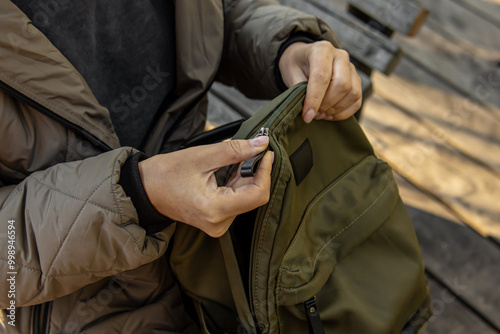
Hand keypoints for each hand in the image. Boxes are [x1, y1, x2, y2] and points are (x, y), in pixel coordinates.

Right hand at [138, 137, 273, 237]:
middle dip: (256, 171)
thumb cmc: (167, 173)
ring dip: (247, 176)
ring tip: (237, 158)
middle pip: (254, 196)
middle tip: (252, 149)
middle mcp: (219, 223)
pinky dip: (238, 183)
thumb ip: (235, 150)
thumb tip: (261, 144)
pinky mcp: (216, 220)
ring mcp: (218, 224)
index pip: (258, 194)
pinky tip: (232, 169)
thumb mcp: (203, 156)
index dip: (266, 171)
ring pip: (247, 198)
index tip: (266, 152)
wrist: (145, 189)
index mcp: (215, 209)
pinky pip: (237, 201)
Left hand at [278, 41, 361, 122]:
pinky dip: (344, 112)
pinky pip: (357, 100)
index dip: (315, 99)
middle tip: (314, 114)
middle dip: (326, 105)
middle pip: (342, 85)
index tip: (307, 115)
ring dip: (336, 109)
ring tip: (320, 114)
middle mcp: (340, 56)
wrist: (304, 59)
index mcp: (322, 50)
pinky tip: (329, 114)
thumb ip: (299, 91)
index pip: (322, 76)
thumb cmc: (297, 66)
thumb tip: (309, 111)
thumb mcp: (291, 74)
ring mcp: (351, 68)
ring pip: (353, 93)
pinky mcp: (356, 80)